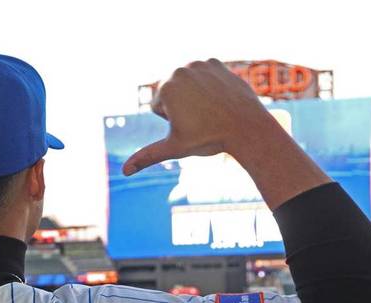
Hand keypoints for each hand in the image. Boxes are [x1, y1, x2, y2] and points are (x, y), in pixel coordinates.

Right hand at [122, 59, 274, 175]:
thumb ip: (147, 156)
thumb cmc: (209, 139)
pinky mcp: (216, 63)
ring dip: (193, 95)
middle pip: (171, 93)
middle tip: (202, 118)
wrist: (246, 127)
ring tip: (211, 109)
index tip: (191, 125)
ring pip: (186, 84)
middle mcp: (180, 71)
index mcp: (165, 88)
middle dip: (181, 106)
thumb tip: (124, 171)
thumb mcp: (175, 148)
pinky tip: (219, 98)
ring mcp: (199, 64)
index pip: (158, 107)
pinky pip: (203, 77)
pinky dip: (208, 86)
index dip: (172, 121)